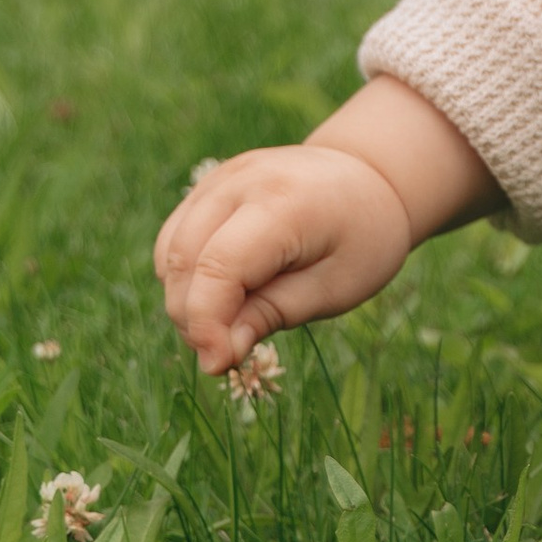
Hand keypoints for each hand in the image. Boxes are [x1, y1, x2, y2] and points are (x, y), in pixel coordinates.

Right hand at [155, 78, 493, 374]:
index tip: (218, 364)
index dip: (207, 322)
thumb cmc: (363, 238)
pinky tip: (223, 294)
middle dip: (193, 317)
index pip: (219, 265)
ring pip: (169, 250)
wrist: (371, 178)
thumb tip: (217, 354)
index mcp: (284, 202)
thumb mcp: (336, 287)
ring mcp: (220, 178)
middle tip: (226, 353)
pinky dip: (186, 275)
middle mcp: (241, 181)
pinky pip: (175, 237)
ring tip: (228, 325)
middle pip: (183, 258)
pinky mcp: (209, 186)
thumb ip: (273, 314)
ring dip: (185, 298)